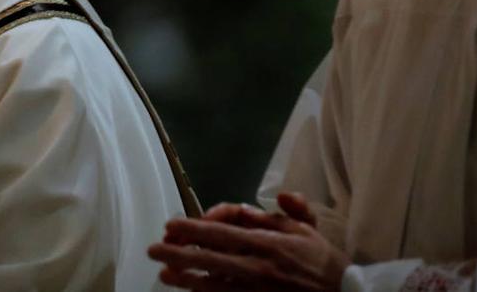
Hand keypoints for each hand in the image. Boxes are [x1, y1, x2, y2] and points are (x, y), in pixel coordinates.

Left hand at [147, 194, 348, 291]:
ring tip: (164, 273)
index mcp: (268, 243)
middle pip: (210, 258)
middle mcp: (258, 267)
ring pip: (213, 284)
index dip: (193, 229)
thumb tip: (280, 194)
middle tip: (153, 249)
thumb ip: (291, 209)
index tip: (172, 225)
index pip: (222, 233)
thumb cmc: (323, 263)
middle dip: (179, 253)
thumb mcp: (308, 229)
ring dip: (186, 278)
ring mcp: (257, 291)